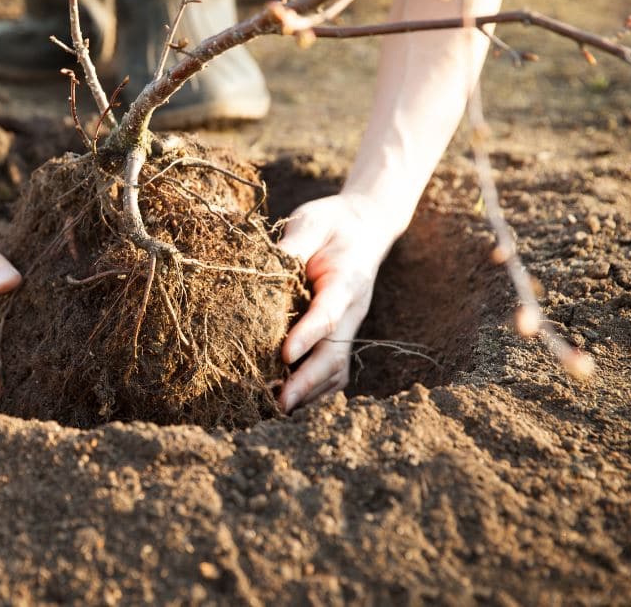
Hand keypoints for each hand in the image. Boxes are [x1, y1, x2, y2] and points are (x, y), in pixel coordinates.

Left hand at [276, 193, 400, 411]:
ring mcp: (350, 326)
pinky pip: (333, 370)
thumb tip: (264, 268)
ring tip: (276, 409)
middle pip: (335, 353)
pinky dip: (315, 389)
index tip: (285, 355)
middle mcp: (352, 310)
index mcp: (346, 280)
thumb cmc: (333, 224)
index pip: (328, 313)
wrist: (365, 227)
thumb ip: (294, 245)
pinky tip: (288, 400)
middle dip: (308, 380)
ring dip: (310, 391)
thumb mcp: (313, 221)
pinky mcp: (341, 335)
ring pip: (336, 368)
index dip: (308, 336)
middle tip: (280, 402)